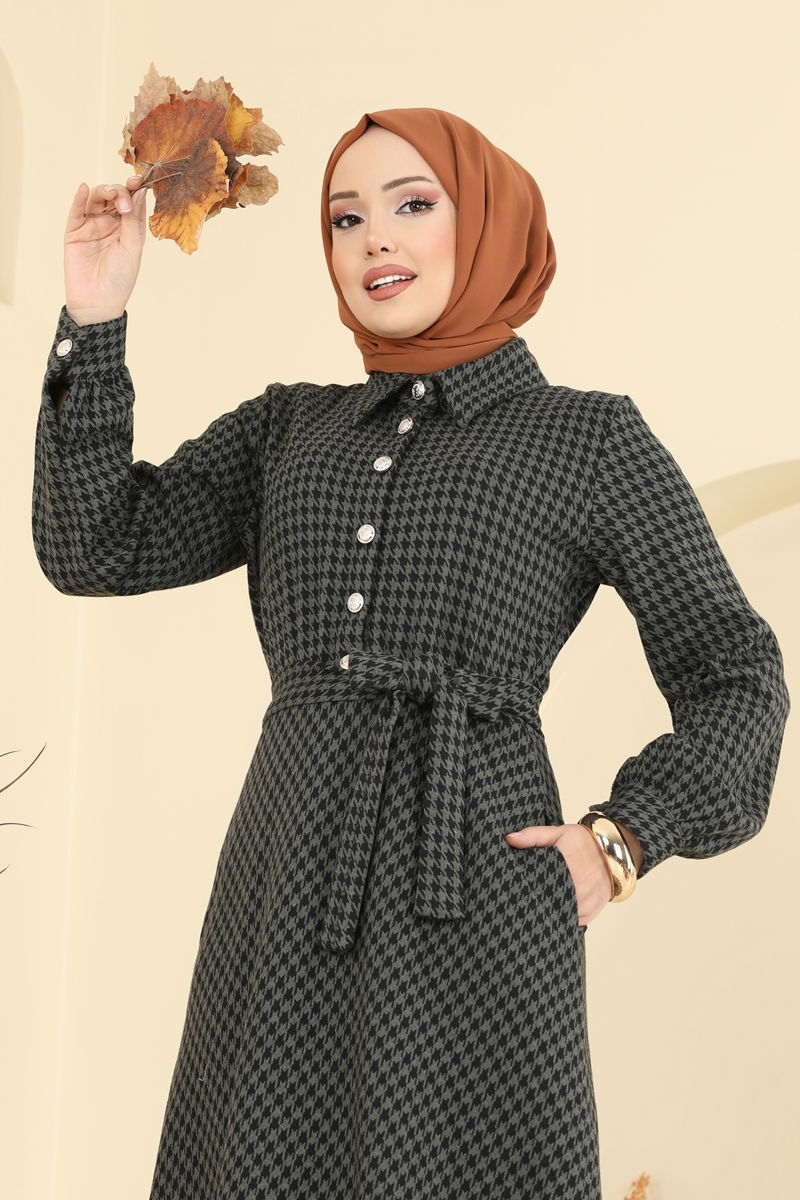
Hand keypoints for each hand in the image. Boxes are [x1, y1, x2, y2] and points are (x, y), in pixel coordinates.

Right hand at [63, 176, 148, 324]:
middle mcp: (111, 223)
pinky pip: (76, 211)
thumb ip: (133, 220)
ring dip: (104, 191)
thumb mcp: (132, 247)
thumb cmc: (120, 278)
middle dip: (121, 193)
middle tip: (125, 204)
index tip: (140, 180)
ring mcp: (92, 225)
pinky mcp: (74, 231)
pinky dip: (79, 198)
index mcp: (128, 227)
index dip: (135, 189)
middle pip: (114, 196)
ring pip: (96, 198)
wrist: (99, 301)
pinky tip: (84, 189)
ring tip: (112, 195)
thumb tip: (139, 191)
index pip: (132, 201)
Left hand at [505, 823, 611, 925]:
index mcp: (567, 866)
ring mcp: (587, 902)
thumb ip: (533, 836)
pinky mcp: (592, 912)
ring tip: (537, 910)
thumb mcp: (558, 832)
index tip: (517, 892)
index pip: (541, 885)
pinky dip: (563, 918)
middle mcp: (579, 887)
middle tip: (523, 903)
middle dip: (537, 904)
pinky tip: (553, 913)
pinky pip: (573, 922)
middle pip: (550, 904)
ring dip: (550, 913)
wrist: (613, 851)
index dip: (529, 892)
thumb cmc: (583, 841)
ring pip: (561, 916)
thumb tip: (509, 839)